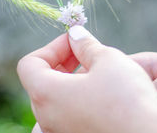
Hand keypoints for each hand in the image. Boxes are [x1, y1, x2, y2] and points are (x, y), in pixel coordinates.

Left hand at [17, 26, 156, 132]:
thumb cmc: (127, 100)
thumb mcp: (109, 60)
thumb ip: (86, 44)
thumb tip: (75, 34)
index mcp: (46, 94)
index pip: (30, 64)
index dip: (52, 47)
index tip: (76, 43)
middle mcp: (46, 118)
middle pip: (41, 82)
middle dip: (63, 63)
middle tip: (87, 55)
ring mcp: (59, 132)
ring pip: (55, 102)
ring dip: (70, 83)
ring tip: (96, 76)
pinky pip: (66, 118)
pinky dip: (77, 103)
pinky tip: (101, 99)